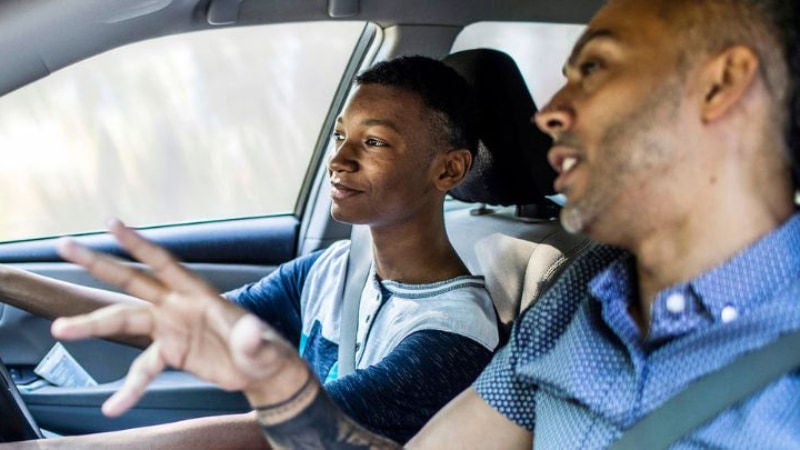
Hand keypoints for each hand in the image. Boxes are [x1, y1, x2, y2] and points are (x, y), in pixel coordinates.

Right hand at [51, 219, 307, 416]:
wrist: (261, 372)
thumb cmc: (265, 352)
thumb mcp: (262, 347)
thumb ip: (254, 340)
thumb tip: (251, 331)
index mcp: (199, 294)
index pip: (164, 263)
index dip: (139, 244)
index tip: (112, 224)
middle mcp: (177, 305)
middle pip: (132, 281)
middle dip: (98, 263)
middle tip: (63, 246)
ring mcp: (170, 328)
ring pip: (123, 320)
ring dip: (91, 326)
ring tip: (60, 329)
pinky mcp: (169, 352)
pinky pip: (142, 369)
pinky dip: (129, 388)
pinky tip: (113, 406)